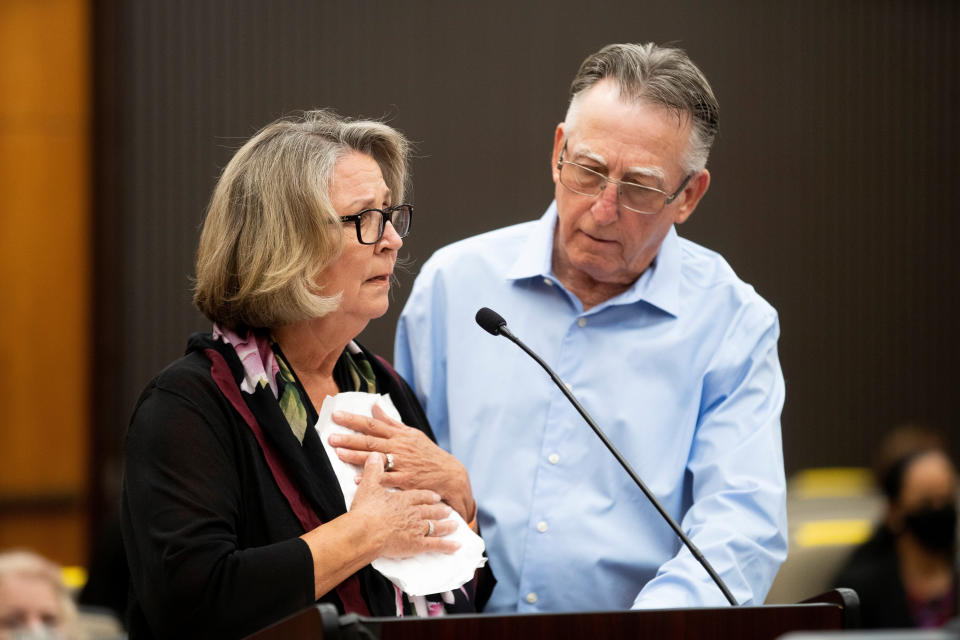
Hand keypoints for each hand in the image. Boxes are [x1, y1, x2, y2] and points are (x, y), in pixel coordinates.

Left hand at [328, 405, 476, 521]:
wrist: (449, 474)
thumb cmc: (428, 454)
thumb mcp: (412, 434)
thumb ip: (391, 422)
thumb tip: (374, 406)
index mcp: (399, 435)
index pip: (373, 424)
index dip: (354, 420)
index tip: (337, 416)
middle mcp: (399, 447)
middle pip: (371, 441)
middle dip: (349, 438)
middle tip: (331, 436)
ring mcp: (402, 464)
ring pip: (376, 458)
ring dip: (356, 455)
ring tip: (338, 452)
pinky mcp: (406, 481)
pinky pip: (386, 479)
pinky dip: (372, 478)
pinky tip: (357, 478)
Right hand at [350, 453, 458, 557]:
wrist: (366, 531)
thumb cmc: (366, 511)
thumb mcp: (369, 486)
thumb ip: (373, 471)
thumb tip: (374, 455)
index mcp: (404, 499)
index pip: (420, 496)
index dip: (429, 496)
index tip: (436, 497)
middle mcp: (414, 512)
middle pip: (431, 510)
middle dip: (441, 510)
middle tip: (449, 510)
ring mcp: (417, 528)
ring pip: (436, 526)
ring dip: (446, 526)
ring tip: (454, 525)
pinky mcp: (417, 544)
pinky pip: (436, 545)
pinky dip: (447, 546)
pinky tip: (456, 546)